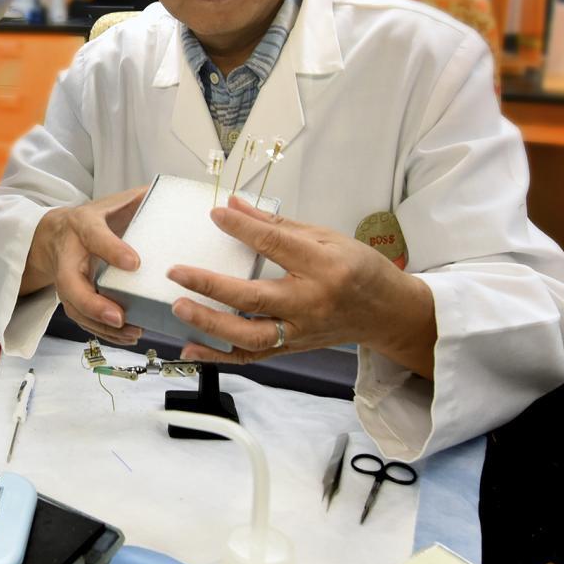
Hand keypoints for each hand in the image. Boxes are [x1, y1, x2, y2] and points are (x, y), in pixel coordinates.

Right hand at [24, 187, 148, 344]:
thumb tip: (167, 193)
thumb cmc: (90, 221)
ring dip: (101, 325)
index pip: (94, 237)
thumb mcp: (109, 203)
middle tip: (118, 316)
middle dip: (93, 303)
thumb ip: (136, 199)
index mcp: (82, 226)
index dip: (112, 250)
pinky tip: (126, 336)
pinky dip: (103, 331)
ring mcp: (66, 281)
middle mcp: (69, 255)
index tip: (135, 263)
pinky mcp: (70, 298)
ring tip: (131, 331)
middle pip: (71, 284)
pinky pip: (82, 319)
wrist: (52, 236)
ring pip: (75, 308)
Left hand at [165, 196, 436, 378]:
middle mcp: (310, 303)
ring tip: (179, 307)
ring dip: (210, 324)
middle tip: (177, 273)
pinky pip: (251, 358)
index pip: (275, 244)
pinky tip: (189, 348)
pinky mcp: (292, 349)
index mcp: (323, 266)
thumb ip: (275, 224)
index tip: (214, 214)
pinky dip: (218, 357)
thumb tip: (232, 205)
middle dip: (211, 286)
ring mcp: (300, 332)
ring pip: (250, 337)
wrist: (386, 312)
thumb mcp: (326, 236)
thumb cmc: (358, 268)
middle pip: (255, 299)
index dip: (241, 228)